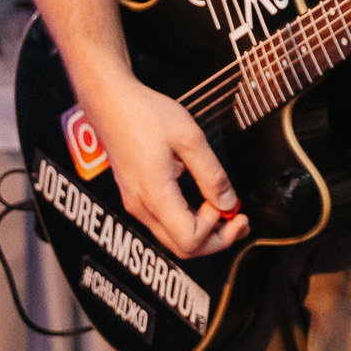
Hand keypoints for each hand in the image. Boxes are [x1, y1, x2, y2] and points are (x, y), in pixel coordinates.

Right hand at [80, 77, 246, 257]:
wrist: (110, 102)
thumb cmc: (144, 114)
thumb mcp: (189, 137)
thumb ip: (211, 174)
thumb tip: (228, 203)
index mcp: (155, 194)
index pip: (189, 240)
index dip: (216, 229)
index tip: (229, 206)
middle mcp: (142, 206)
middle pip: (182, 248)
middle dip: (216, 240)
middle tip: (240, 222)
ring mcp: (137, 204)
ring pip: (173, 239)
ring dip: (204, 233)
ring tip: (228, 214)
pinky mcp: (137, 196)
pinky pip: (165, 224)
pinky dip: (189, 222)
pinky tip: (205, 205)